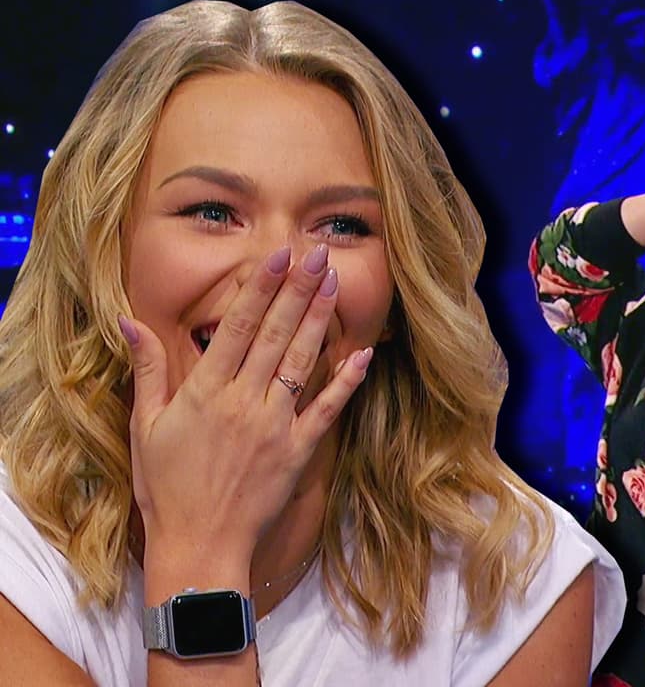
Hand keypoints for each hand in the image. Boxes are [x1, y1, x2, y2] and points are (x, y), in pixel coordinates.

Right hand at [123, 244, 372, 561]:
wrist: (199, 543)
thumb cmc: (166, 486)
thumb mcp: (145, 426)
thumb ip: (148, 370)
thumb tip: (129, 321)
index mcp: (205, 392)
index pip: (236, 327)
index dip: (260, 288)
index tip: (278, 255)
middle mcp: (243, 402)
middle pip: (275, 335)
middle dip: (298, 290)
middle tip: (319, 253)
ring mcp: (274, 425)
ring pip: (301, 362)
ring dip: (319, 321)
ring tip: (335, 283)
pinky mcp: (298, 450)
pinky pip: (326, 409)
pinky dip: (346, 381)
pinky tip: (362, 353)